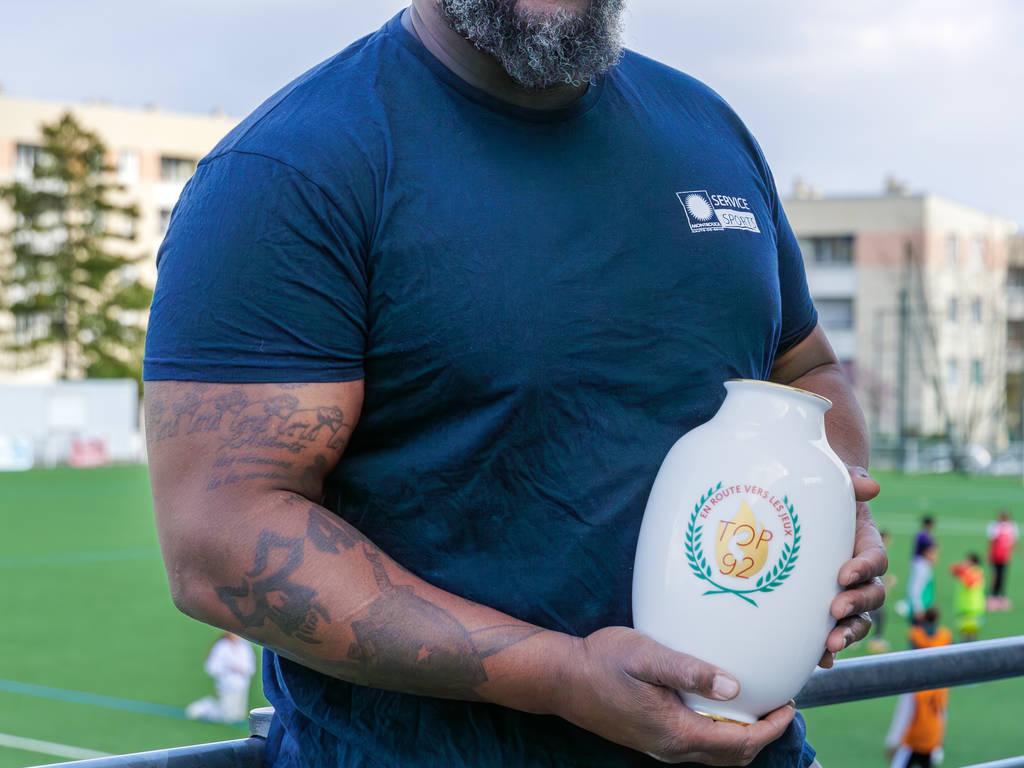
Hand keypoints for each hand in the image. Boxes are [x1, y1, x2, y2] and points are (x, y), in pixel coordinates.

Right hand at [556, 627, 794, 764]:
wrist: (561, 678)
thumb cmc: (601, 661)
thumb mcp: (647, 655)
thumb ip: (690, 671)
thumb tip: (735, 687)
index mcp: (676, 732)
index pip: (739, 744)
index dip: (771, 729)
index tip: (789, 706)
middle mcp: (670, 747)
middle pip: (731, 756)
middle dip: (762, 736)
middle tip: (779, 706)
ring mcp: (659, 745)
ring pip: (714, 753)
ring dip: (740, 735)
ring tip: (755, 705)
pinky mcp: (650, 737)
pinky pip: (696, 744)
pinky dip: (718, 732)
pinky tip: (717, 705)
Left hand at [819, 466, 886, 667]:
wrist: (802, 507)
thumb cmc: (822, 491)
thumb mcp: (836, 482)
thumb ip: (854, 481)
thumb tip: (870, 487)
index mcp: (865, 545)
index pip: (876, 561)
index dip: (864, 569)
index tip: (844, 573)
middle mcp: (859, 574)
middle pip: (871, 597)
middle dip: (856, 606)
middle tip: (834, 611)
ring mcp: (843, 593)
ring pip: (856, 620)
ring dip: (846, 634)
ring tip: (828, 645)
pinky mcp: (822, 607)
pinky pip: (830, 631)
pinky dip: (826, 648)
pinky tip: (817, 661)